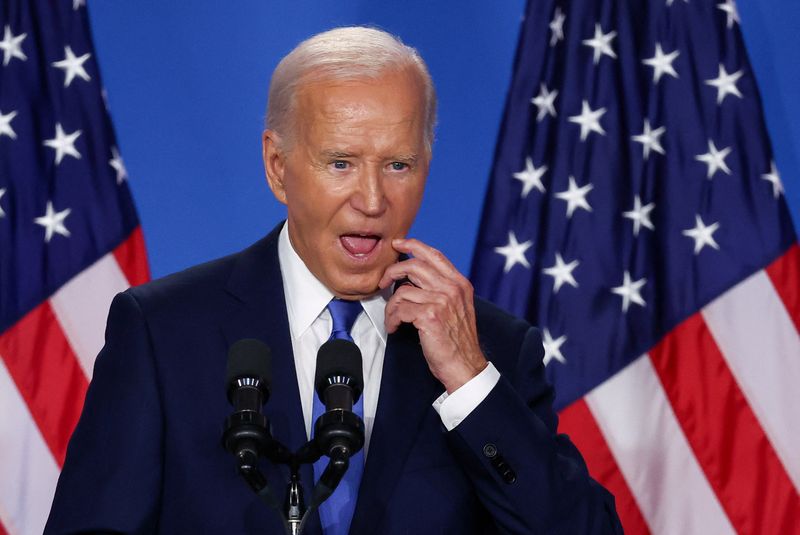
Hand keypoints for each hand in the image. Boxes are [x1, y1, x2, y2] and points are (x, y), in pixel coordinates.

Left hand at [379, 238, 487, 392]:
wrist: (466, 366)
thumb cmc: (457, 341)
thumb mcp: (457, 308)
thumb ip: (442, 290)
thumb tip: (415, 277)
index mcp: (459, 284)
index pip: (434, 255)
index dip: (414, 245)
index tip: (399, 244)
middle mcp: (452, 289)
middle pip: (414, 266)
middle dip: (392, 271)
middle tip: (382, 282)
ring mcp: (441, 301)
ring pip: (402, 291)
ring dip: (391, 306)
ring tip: (393, 319)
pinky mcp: (429, 316)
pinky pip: (400, 310)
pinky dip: (393, 319)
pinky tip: (396, 328)